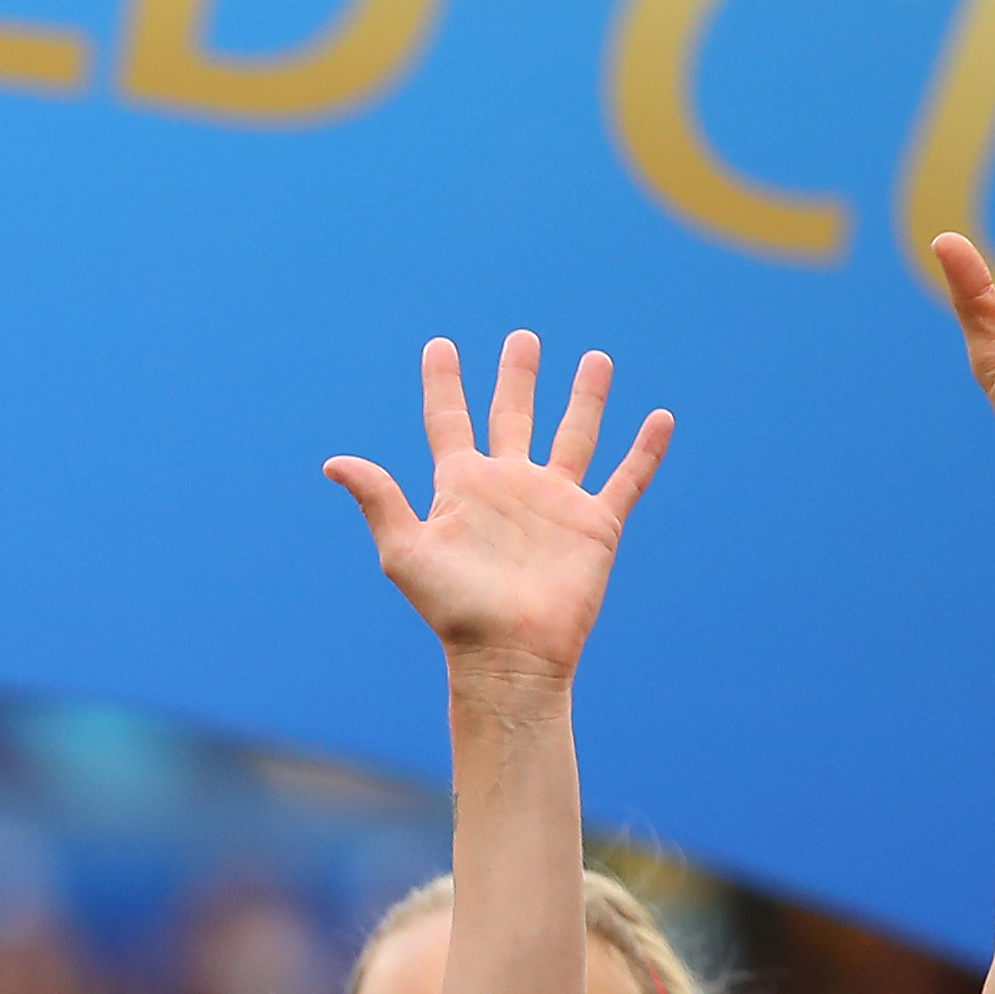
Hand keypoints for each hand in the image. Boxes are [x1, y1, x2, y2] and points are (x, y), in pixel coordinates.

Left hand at [321, 331, 671, 684]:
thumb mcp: (406, 551)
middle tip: (522, 338)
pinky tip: (660, 418)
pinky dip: (645, 450)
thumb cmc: (453, 610)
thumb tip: (334, 462)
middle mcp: (509, 486)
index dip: (444, 383)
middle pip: (514, 416)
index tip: (439, 346)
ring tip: (596, 359)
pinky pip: (626, 478)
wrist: (509, 654)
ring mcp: (554, 502)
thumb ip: (379, 500)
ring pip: (576, 435)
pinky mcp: (595, 524)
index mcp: (462, 487)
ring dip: (587, 398)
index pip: (450, 421)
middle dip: (518, 377)